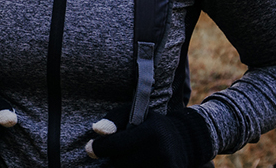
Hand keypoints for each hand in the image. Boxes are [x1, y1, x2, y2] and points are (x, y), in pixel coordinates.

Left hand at [86, 106, 213, 167]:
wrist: (184, 141)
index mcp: (150, 133)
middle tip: (124, 150)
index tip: (91, 148)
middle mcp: (159, 153)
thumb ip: (113, 119)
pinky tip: (142, 162)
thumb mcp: (134, 113)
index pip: (114, 146)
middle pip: (119, 163)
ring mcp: (165, 167)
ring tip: (135, 156)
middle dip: (115, 157)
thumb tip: (97, 130)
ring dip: (126, 166)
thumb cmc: (152, 125)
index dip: (98, 148)